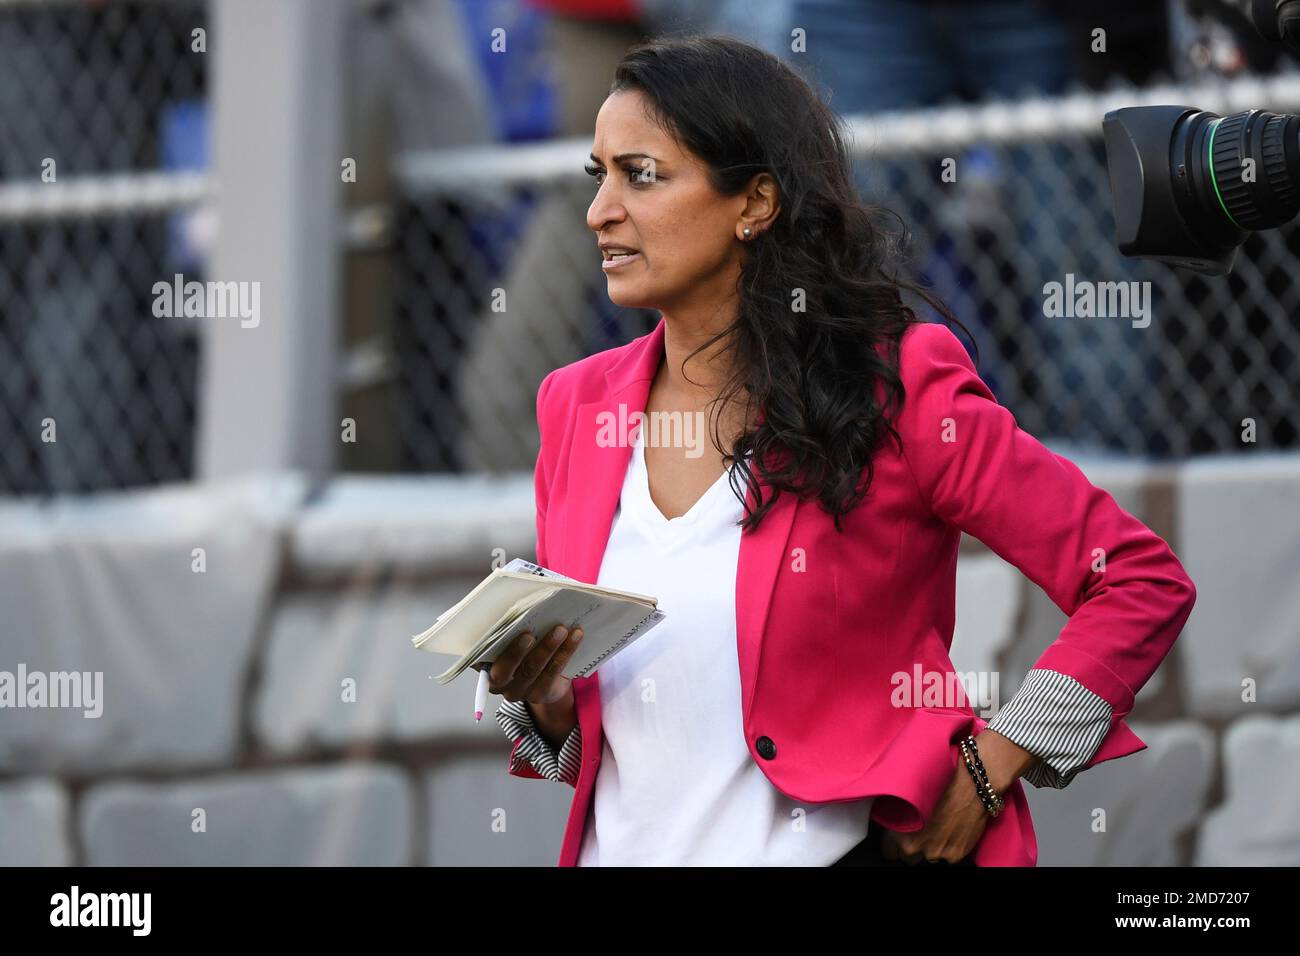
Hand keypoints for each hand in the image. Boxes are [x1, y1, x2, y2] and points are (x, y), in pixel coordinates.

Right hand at [486, 624, 584, 706]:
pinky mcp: (541, 694)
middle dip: (517, 650)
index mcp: (484, 667)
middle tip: (529, 633)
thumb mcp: (510, 641)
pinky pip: (554, 672)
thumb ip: (507, 630)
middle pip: (506, 668)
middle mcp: (498, 683)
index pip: (479, 658)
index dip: (484, 646)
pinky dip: (566, 651)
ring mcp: (520, 691)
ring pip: (534, 669)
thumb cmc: (522, 650)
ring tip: (561, 629)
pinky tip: (575, 636)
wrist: (544, 679)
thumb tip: (518, 605)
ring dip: (548, 647)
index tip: (494, 631)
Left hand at [879, 730, 1023, 863]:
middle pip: (908, 857)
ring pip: (929, 857)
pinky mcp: (955, 855)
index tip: (899, 837)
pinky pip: (948, 856)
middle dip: (913, 846)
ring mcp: (936, 853)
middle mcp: (915, 847)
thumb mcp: (908, 793)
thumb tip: (890, 821)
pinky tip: (953, 829)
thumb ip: (896, 815)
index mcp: (899, 832)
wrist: (971, 786)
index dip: (894, 843)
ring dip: (932, 846)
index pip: (888, 851)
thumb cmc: (939, 784)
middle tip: (922, 829)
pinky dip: (950, 847)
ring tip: (939, 826)